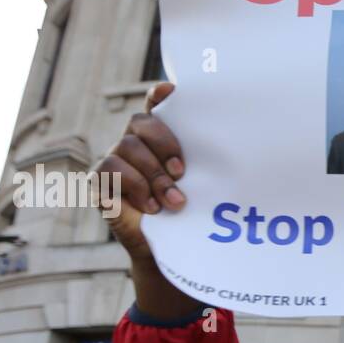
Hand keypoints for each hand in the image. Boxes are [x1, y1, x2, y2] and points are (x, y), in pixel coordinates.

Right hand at [95, 82, 197, 318]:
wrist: (171, 251)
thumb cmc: (193, 214)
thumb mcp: (205, 185)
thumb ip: (211, 161)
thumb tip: (242, 139)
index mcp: (160, 139)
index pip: (156, 105)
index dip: (160, 95)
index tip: (172, 91)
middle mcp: (136, 144)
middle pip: (141, 121)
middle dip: (164, 143)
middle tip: (182, 171)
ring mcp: (116, 160)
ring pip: (127, 146)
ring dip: (154, 176)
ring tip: (174, 202)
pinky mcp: (101, 182)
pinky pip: (111, 168)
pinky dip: (135, 187)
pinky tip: (152, 208)